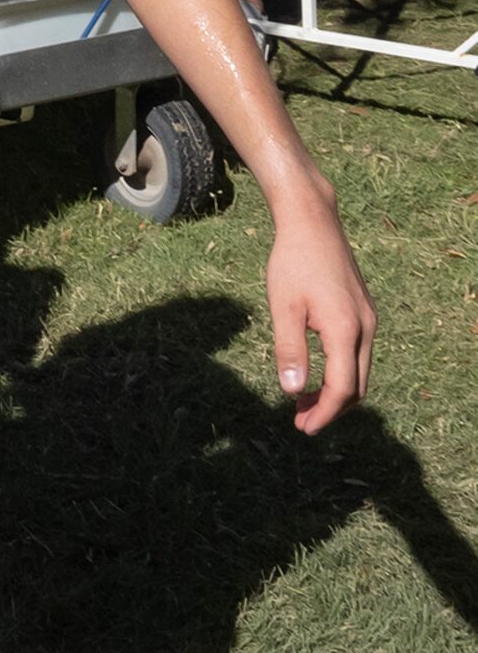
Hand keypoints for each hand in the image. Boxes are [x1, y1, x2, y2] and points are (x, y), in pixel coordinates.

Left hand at [264, 189, 375, 433]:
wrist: (313, 225)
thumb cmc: (292, 263)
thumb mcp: (283, 307)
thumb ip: (289, 349)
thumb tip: (293, 390)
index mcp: (345, 330)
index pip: (342, 387)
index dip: (325, 412)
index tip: (304, 428)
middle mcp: (365, 328)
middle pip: (357, 385)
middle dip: (331, 408)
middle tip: (300, 420)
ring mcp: (368, 320)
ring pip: (360, 371)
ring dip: (337, 391)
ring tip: (304, 402)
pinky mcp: (363, 313)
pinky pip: (358, 353)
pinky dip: (341, 371)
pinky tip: (316, 373)